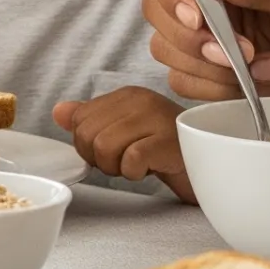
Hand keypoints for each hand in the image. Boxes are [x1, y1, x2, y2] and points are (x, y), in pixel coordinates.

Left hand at [53, 87, 194, 201]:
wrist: (210, 167)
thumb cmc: (166, 152)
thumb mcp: (125, 133)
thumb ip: (92, 120)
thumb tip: (58, 111)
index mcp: (127, 95)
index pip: (78, 120)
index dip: (87, 146)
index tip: (111, 152)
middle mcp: (140, 100)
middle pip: (87, 135)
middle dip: (99, 159)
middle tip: (125, 162)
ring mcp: (156, 118)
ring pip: (104, 146)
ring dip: (116, 168)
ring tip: (137, 165)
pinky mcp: (169, 141)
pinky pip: (130, 159)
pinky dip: (133, 172)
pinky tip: (150, 169)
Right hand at [141, 0, 269, 102]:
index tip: (198, 20)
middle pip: (156, 6)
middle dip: (190, 37)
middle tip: (235, 54)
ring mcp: (209, 37)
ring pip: (163, 46)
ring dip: (209, 66)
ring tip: (264, 67)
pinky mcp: (212, 74)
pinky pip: (181, 81)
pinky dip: (214, 88)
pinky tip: (256, 84)